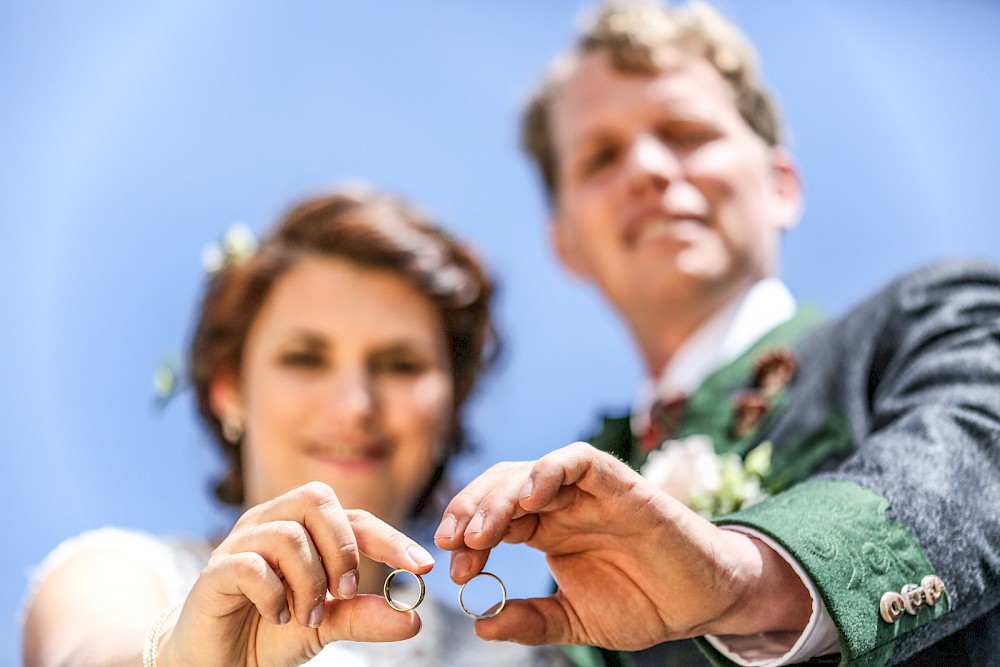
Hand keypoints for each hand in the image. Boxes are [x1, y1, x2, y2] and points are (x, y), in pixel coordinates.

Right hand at [161, 482, 434, 666]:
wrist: (219, 664)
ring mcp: (240, 543)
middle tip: (343, 592)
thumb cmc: (271, 633)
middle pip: (316, 498)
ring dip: (307, 582)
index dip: (389, 538)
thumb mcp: (328, 625)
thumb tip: (415, 618)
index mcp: (302, 528)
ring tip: (305, 616)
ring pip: (287, 534)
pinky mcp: (214, 571)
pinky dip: (274, 594)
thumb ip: (366, 616)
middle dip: (341, 547)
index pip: (353, 517)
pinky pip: (251, 565)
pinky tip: (277, 616)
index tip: (422, 566)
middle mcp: (271, 523)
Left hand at [434, 443, 809, 649]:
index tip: (454, 568)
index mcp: (546, 531)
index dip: (466, 535)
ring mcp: (590, 492)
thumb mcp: (576, 620)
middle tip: (455, 545)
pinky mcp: (622, 485)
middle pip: (502, 487)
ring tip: (481, 532)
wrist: (703, 602)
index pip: (492, 517)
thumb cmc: (644, 603)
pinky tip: (530, 497)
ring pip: (532, 471)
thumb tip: (480, 623)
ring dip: (500, 496)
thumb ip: (531, 620)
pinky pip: (580, 461)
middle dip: (470, 510)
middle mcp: (562, 506)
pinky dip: (551, 469)